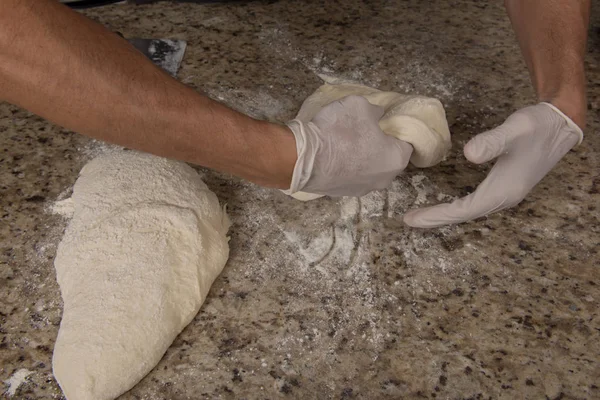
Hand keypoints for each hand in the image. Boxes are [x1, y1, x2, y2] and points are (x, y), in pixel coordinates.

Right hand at [286, 95, 412, 196]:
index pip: (407, 142)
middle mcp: (385, 180)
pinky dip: (346, 167)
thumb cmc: (339, 131)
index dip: (394, 129)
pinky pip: (351, 176)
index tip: (382, 122)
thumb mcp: (361, 106)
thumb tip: (377, 116)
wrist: (303, 159)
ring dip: (361, 157)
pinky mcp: (343, 194)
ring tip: (344, 143)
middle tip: (363, 130)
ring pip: (369, 169)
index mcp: (396, 158)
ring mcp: (363, 190)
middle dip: (378, 145)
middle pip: (388, 158)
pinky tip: (333, 155)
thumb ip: (375, 111)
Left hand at [403, 103, 582, 227]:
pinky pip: (476, 204)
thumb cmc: (537, 127)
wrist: (561, 125)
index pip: (462, 210)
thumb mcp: (514, 129)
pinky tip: (446, 205)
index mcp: (503, 191)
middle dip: (436, 219)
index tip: (412, 219)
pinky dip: (457, 207)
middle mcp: (504, 198)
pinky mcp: (506, 186)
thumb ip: (491, 141)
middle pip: (463, 215)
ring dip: (445, 215)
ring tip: (422, 216)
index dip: (436, 215)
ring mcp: (506, 193)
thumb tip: (468, 154)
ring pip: (470, 211)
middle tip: (409, 221)